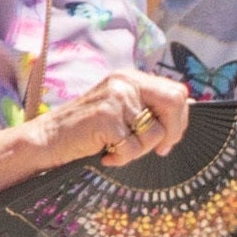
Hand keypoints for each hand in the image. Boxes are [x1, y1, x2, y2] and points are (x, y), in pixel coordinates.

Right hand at [36, 70, 190, 168]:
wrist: (48, 139)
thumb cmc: (86, 131)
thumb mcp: (120, 110)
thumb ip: (148, 107)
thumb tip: (188, 107)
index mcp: (131, 77)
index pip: (176, 91)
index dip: (180, 119)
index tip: (167, 140)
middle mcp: (125, 82)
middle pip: (175, 102)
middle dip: (172, 132)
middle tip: (158, 150)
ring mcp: (115, 98)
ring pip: (154, 133)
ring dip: (138, 151)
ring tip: (116, 149)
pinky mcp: (106, 118)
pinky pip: (133, 148)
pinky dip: (121, 159)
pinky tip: (104, 154)